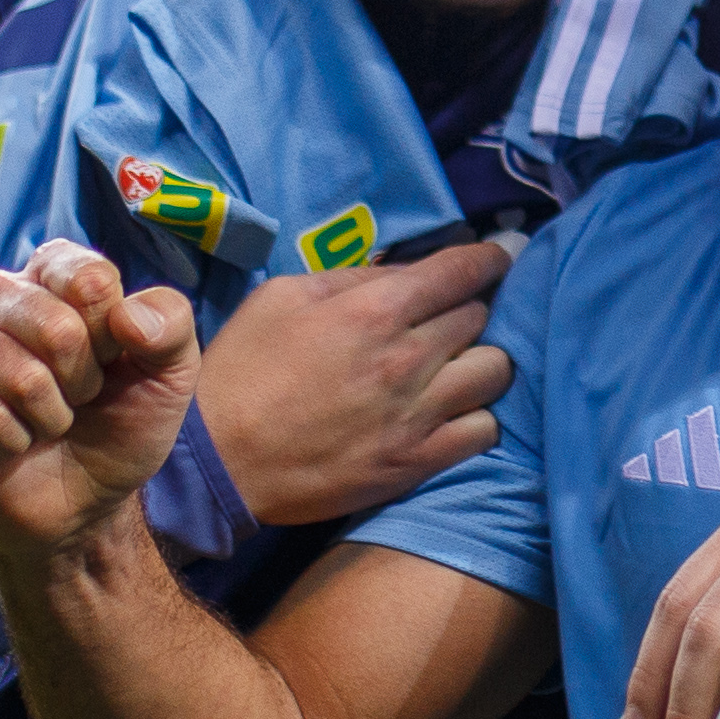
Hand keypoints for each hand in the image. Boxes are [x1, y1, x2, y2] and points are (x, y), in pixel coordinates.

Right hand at [0, 241, 196, 559]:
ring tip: (45, 423)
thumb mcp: (170, 378)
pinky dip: (6, 438)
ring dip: (47, 415)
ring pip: (13, 369)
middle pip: (54, 324)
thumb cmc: (120, 428)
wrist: (80, 505)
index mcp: (56, 275)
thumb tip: (126, 317)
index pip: (88, 276)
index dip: (112, 334)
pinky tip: (9, 443)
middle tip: (78, 400)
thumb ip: (170, 327)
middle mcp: (0, 293)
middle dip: (82, 381)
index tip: (113, 359)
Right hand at [194, 240, 515, 523]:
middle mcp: (407, 359)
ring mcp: (418, 415)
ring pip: (496, 372)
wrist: (218, 461)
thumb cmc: (242, 369)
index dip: (491, 258)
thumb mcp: (283, 295)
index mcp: (374, 310)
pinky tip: (455, 411)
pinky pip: (485, 431)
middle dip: (472, 308)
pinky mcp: (417, 462)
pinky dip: (478, 415)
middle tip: (454, 315)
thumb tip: (405, 271)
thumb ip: (352, 276)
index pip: (463, 270)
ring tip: (459, 365)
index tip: (502, 255)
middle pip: (481, 317)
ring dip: (483, 361)